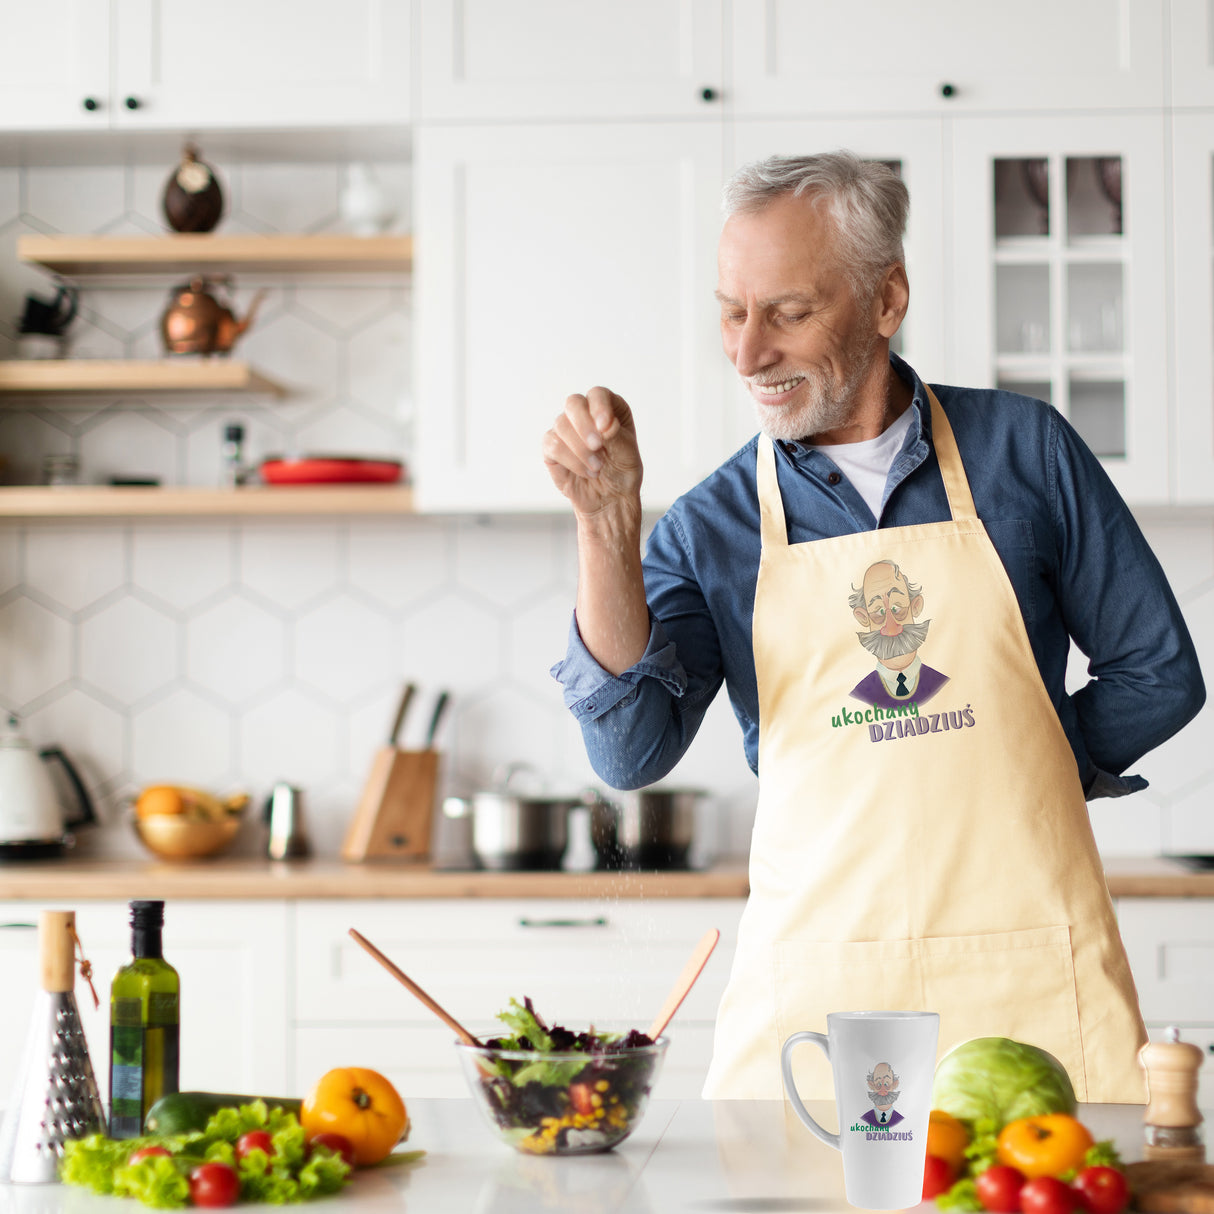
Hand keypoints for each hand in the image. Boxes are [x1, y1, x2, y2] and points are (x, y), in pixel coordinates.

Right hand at [542, 386, 641, 519]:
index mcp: (609, 408)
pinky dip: (571, 461)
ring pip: (561, 425)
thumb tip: (604, 425)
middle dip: (584, 425)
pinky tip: (586, 472)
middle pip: (573, 403)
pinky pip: (552, 445)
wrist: (609, 498)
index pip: (598, 394)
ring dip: (580, 449)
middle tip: (597, 446)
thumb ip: (617, 437)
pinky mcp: (552, 446)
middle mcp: (586, 413)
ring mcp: (566, 429)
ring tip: (597, 468)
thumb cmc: (622, 472)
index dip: (599, 407)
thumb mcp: (627, 454)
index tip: (605, 427)